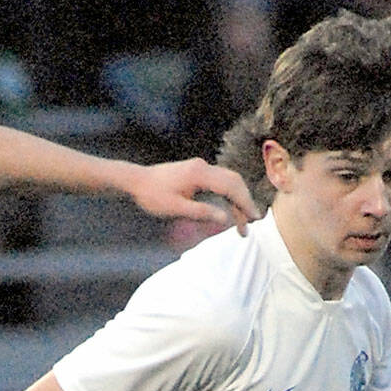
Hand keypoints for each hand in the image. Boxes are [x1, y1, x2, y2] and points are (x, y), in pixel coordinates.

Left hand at [126, 157, 259, 234]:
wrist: (137, 181)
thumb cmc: (152, 196)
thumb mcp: (176, 208)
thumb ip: (201, 212)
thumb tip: (226, 218)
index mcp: (199, 174)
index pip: (230, 187)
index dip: (244, 203)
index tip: (254, 218)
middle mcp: (203, 167)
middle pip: (234, 182)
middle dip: (245, 202)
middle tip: (252, 223)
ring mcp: (201, 168)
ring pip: (228, 181)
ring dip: (237, 200)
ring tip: (243, 222)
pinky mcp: (198, 172)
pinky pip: (219, 182)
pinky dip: (228, 196)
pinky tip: (230, 210)